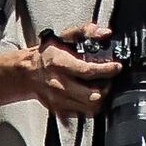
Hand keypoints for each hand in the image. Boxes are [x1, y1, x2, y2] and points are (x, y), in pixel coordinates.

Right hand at [0, 40, 118, 119]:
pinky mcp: (59, 110)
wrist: (28, 72)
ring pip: (89, 108)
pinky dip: (91, 107)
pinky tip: (91, 96)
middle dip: (107, 88)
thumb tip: (105, 33)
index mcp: (60, 64)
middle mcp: (58, 84)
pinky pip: (82, 114)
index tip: (117, 67)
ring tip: (102, 88)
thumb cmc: (49, 54)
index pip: (88, 71)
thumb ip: (86, 31)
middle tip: (110, 80)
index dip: (107, 70)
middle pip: (92, 95)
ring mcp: (58, 100)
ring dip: (101, 99)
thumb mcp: (65, 36)